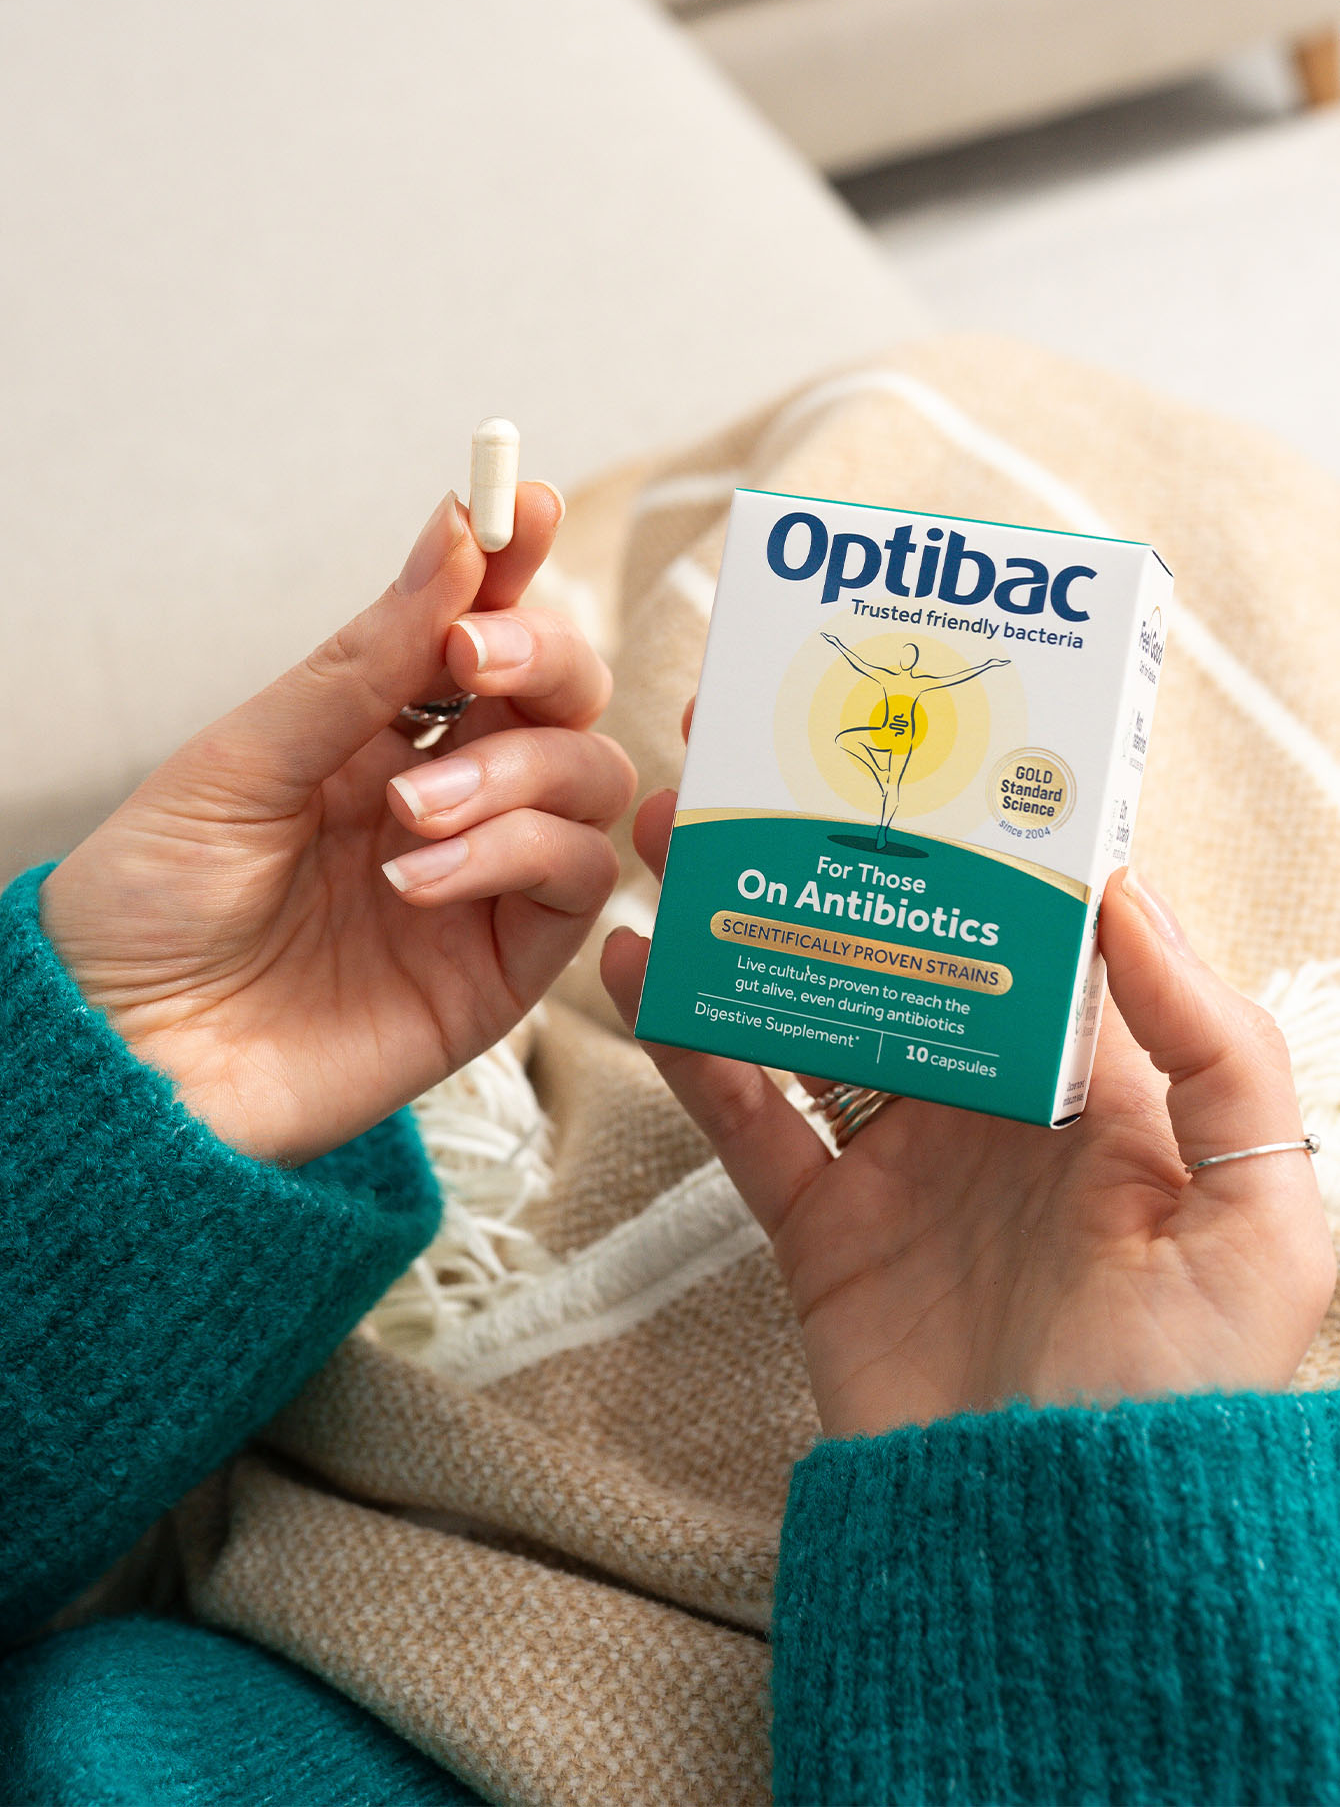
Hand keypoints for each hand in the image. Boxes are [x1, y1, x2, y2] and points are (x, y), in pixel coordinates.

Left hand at [45, 485, 634, 1167]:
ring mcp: (485, 883)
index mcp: (380, 733)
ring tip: (407, 811)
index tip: (529, 510)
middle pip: (567, 696)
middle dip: (542, 655)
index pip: (484, 631)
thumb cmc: (154, 903)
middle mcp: (451, 796)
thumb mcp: (244, 757)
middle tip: (471, 657)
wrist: (123, 1057)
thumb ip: (367, 659)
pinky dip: (513, 856)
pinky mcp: (505, 969)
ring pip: (593, 780)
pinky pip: (576, 882)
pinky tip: (417, 879)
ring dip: (516, 770)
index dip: (519, 568)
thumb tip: (460, 528)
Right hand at [603, 756, 1334, 1434]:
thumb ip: (1217, 1049)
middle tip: (745, 747)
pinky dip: (689, 1039)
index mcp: (1099, 1081)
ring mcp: (901, 1162)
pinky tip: (642, 967)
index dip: (963, 826)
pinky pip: (746, 1115)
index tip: (900, 735)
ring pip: (806, 1000)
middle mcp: (993, 1103)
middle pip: (893, 936)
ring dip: (738, 913)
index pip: (1024, 917)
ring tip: (671, 828)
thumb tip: (1123, 887)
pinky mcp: (822, 1229)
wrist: (1056, 1564)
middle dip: (821, 845)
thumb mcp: (1262, 1222)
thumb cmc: (1182, 1401)